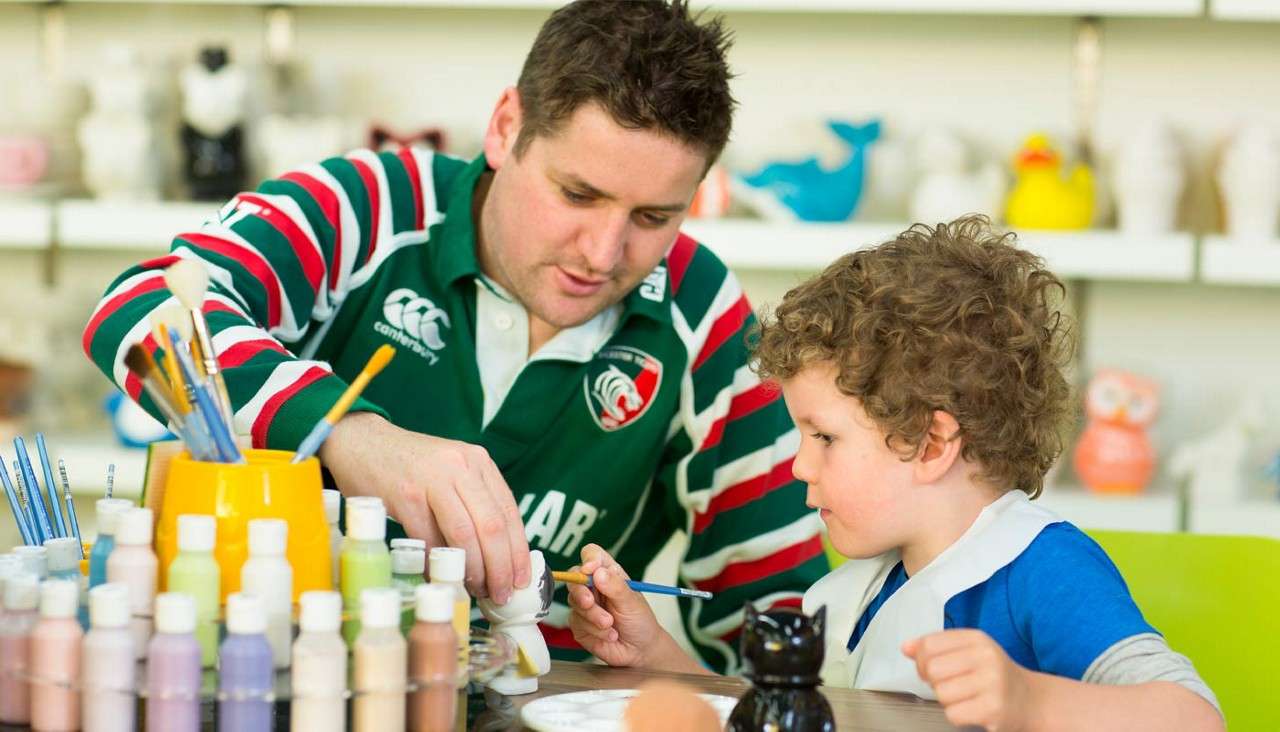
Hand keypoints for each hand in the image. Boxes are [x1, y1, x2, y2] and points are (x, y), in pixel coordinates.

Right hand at [319, 412, 529, 602]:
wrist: (361, 442)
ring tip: (477, 590)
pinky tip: (442, 578)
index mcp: (478, 462)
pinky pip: (428, 540)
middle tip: (501, 595)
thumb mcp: (451, 471)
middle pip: (492, 526)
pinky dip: (437, 564)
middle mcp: (461, 467)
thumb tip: (498, 556)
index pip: (510, 513)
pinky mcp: (405, 496)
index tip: (521, 580)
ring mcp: (433, 479)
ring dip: (473, 570)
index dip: (519, 551)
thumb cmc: (409, 465)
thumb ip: (474, 501)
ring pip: (465, 535)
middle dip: (500, 568)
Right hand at [568, 544, 697, 672]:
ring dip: (593, 617)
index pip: (592, 555)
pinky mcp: (579, 624)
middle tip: (591, 603)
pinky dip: (594, 630)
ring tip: (611, 626)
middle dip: (581, 592)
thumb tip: (597, 572)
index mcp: (609, 574)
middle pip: (574, 577)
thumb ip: (615, 586)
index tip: (590, 570)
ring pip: (574, 603)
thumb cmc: (640, 621)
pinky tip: (608, 635)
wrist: (640, 650)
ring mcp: (584, 605)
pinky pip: (577, 622)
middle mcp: (594, 587)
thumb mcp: (632, 602)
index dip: (588, 559)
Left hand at [903, 629, 1032, 731]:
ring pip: (941, 693)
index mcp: (977, 639)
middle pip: (932, 669)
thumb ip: (936, 647)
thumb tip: (906, 647)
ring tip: (966, 697)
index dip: (921, 660)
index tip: (931, 667)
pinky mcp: (993, 708)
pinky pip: (953, 713)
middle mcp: (986, 657)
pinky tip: (973, 709)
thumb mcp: (968, 653)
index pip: (929, 644)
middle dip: (935, 682)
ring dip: (948, 700)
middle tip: (951, 685)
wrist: (1031, 701)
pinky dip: (958, 715)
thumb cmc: (995, 676)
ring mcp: (992, 683)